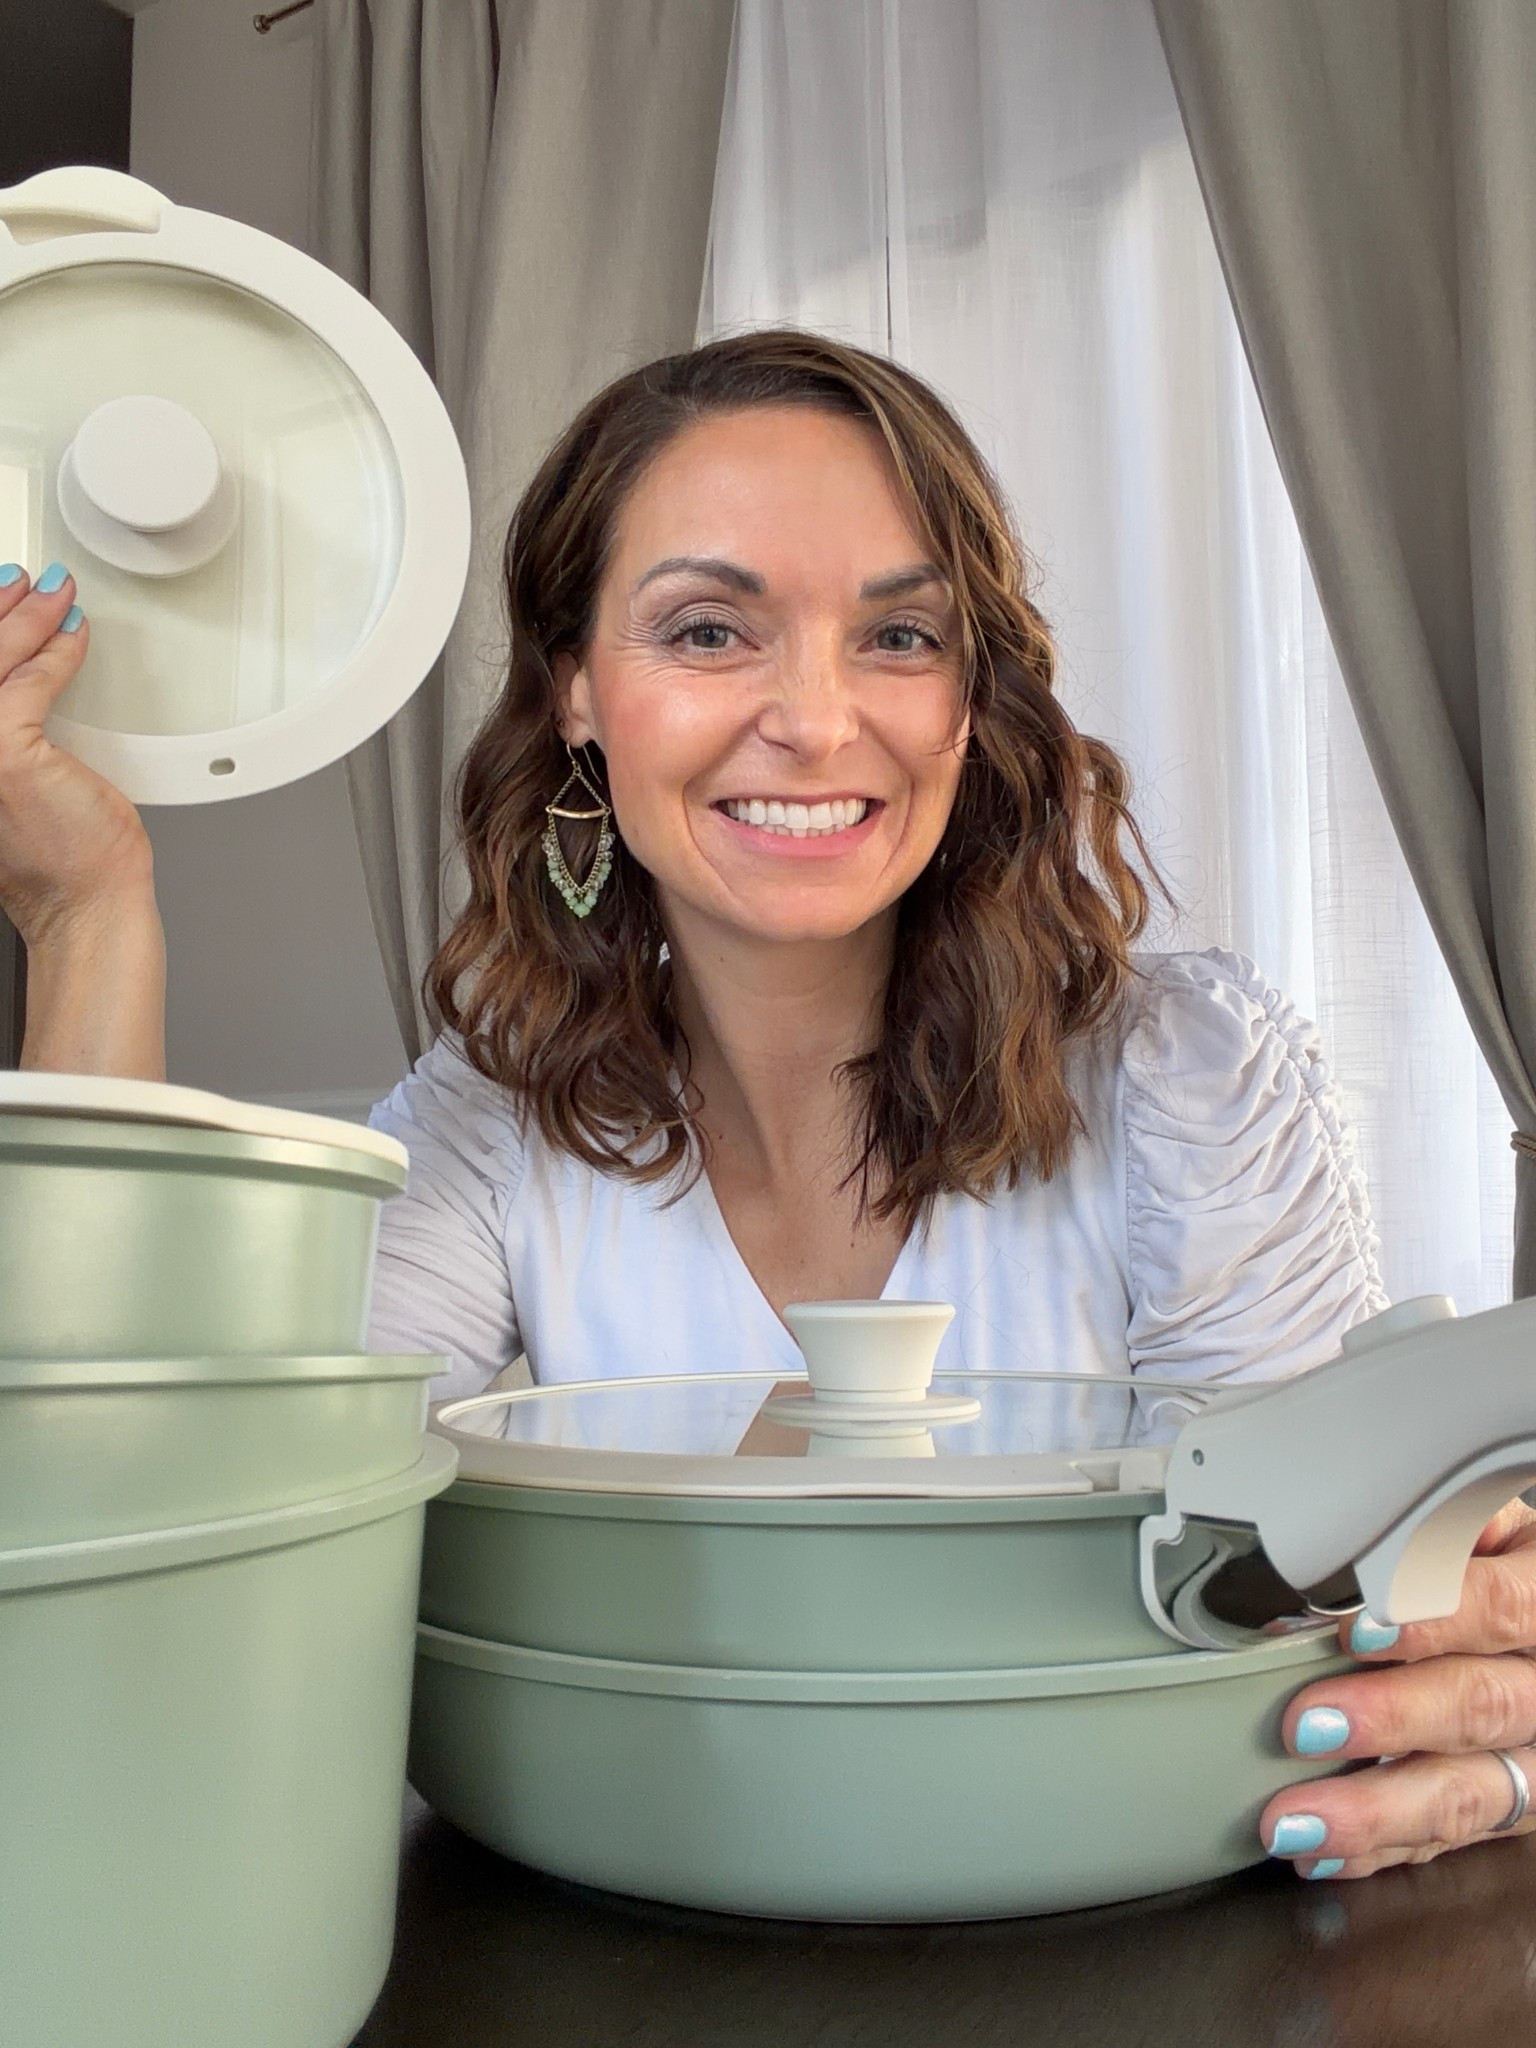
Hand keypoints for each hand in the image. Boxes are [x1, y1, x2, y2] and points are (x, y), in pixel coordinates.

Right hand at [0, 560, 153, 945]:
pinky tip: (74, 637)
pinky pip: (32, 682)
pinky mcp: (5, 753)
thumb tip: (18, 671)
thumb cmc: (55, 859)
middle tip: (23, 583)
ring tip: (53, 596)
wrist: (81, 907)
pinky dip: (57, 652)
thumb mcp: (11, 782)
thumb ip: (3, 733)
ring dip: (27, 619)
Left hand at [1262, 1499, 1535, 1879]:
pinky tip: (1322, 1852)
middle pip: (1483, 1706)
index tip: (1355, 1630)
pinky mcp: (1517, 1808)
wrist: (1527, 1623)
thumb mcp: (1471, 1526)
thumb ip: (1422, 1537)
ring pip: (1471, 1792)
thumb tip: (1321, 1547)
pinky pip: (1450, 1839)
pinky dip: (1382, 1848)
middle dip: (1390, 1720)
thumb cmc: (1478, 1563)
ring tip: (1294, 1818)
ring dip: (1376, 1809)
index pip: (1500, 1605)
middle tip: (1305, 1724)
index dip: (1430, 1618)